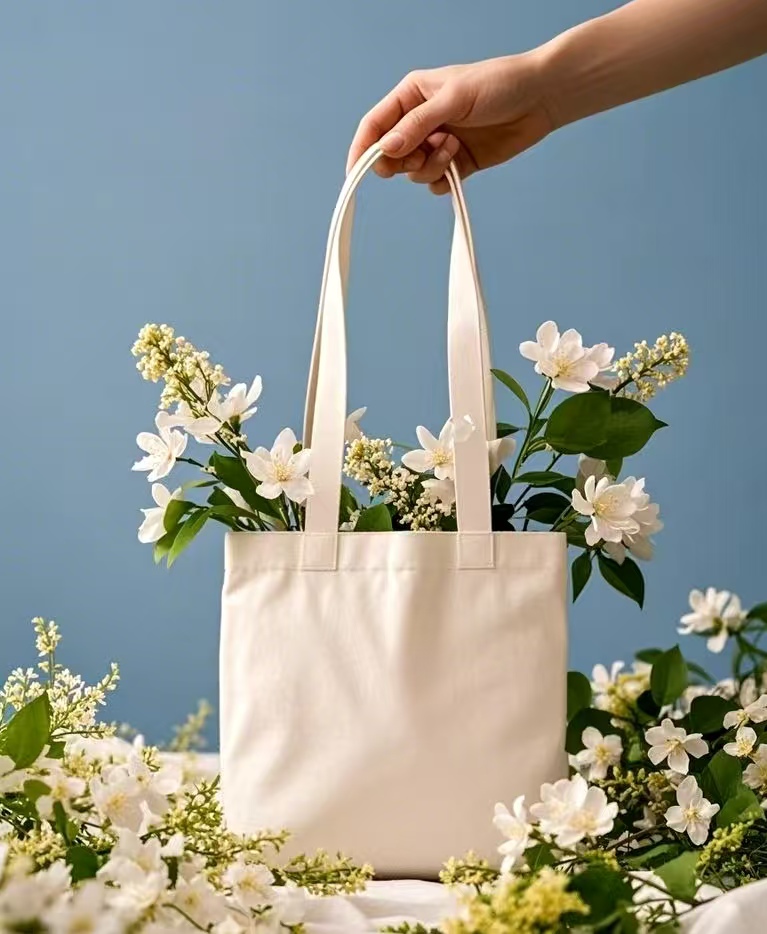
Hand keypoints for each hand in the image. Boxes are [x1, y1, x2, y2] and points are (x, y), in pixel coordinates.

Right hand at [346, 53, 553, 193]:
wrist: (540, 98)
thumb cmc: (498, 85)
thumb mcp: (453, 99)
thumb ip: (417, 125)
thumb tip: (386, 149)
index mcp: (412, 96)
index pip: (375, 125)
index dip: (362, 149)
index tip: (355, 172)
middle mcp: (420, 121)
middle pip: (389, 155)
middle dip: (401, 161)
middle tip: (420, 154)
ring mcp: (438, 144)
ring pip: (413, 172)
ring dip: (429, 167)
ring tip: (453, 147)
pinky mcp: (457, 163)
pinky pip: (435, 183)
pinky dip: (443, 180)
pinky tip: (459, 163)